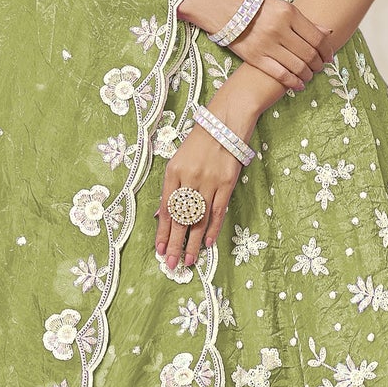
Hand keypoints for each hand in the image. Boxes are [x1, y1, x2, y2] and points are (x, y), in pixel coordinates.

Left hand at [154, 115, 250, 270]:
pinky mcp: (227, 184)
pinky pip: (218, 211)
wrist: (225, 122)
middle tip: (171, 264)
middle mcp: (189, 178)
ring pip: (199, 219)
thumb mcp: (179, 160)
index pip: (165, 210)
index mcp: (173, 172)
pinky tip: (208, 243)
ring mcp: (209, 182)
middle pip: (180, 219)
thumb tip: (164, 214)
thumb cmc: (200, 141)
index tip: (160, 251)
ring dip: (193, 242)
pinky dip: (212, 229)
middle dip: (174, 244)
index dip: (162, 232)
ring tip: (189, 260)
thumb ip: (172, 187)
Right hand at [229, 0, 334, 91]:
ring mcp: (267, 44)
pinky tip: (299, 85)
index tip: (329, 57)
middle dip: (318, 64)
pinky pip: (281, 74)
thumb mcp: (282, 6)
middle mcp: (280, 29)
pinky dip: (293, 82)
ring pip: (298, 66)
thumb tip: (327, 32)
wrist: (224, 8)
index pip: (317, 38)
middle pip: (309, 53)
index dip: (327, 51)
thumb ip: (303, 21)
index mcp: (289, 13)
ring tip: (309, 75)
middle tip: (320, 67)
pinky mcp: (256, 57)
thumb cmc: (255, 6)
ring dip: (308, 74)